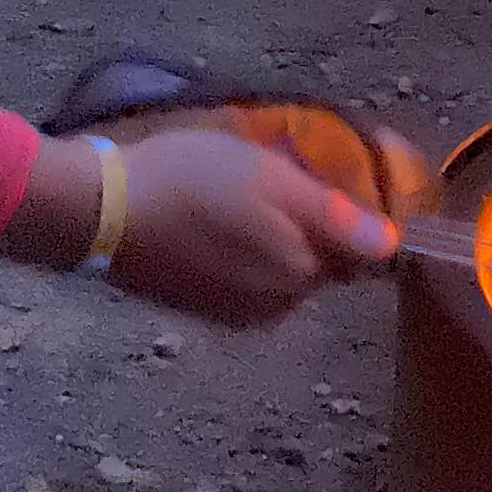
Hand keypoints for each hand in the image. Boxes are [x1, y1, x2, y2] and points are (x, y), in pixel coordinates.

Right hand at [3, 129, 396, 327]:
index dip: (349, 214)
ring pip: (278, 272)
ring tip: (237, 196)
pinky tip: (208, 223)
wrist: (97, 213)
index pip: (357, 255)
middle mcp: (276, 306)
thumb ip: (334, 215)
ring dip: (271, 241)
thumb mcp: (268, 177)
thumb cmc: (188, 181)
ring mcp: (234, 314)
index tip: (325, 180)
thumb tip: (394, 246)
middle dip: (308, 227)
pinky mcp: (198, 311)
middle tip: (275, 179)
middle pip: (317, 264)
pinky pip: (241, 282)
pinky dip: (236, 255)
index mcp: (300, 272)